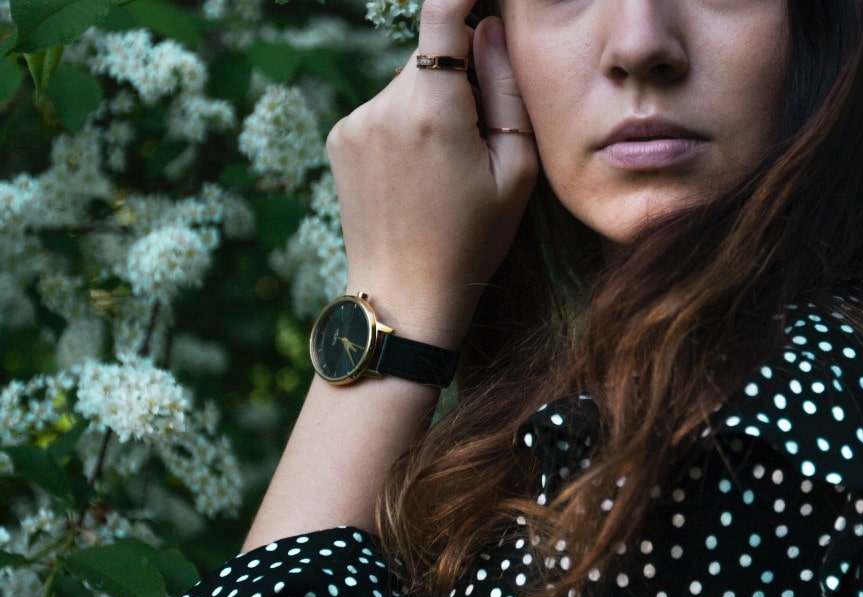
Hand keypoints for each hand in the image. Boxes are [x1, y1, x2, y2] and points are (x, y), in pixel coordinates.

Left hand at [325, 0, 537, 347]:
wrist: (405, 295)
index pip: (442, 13)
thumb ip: (506, 91)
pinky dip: (406, 123)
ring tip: (447, 166)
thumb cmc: (473, 241)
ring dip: (431, 101)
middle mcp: (384, 105)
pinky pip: (383, 108)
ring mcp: (355, 121)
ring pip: (407, 82)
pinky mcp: (340, 137)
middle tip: (481, 133)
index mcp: (434, 110)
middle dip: (458, 73)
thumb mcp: (516, 172)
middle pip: (429, 55)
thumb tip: (490, 28)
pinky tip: (417, 173)